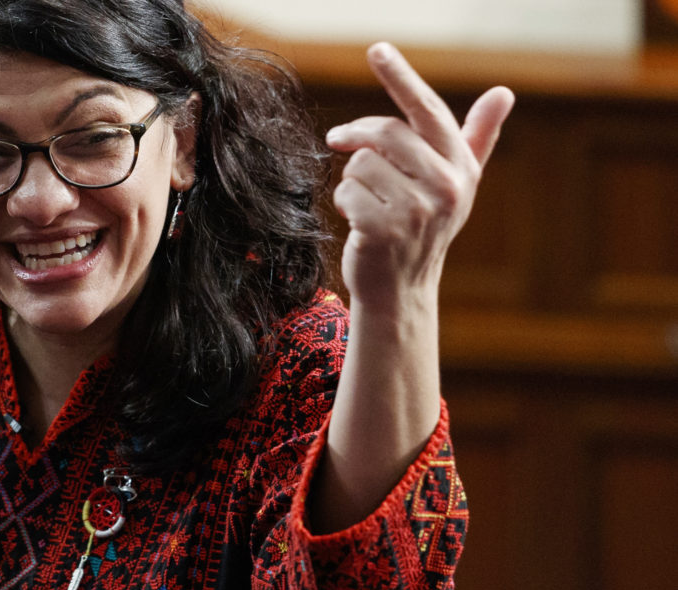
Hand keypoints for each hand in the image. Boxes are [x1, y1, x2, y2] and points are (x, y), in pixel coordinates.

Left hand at [327, 42, 514, 313]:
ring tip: (367, 203)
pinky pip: (346, 191)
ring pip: (360, 164)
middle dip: (355, 135)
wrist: (402, 286)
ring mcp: (416, 211)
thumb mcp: (454, 183)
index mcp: (460, 167)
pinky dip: (344, 203)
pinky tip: (359, 222)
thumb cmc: (423, 228)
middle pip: (385, 133)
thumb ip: (476, 137)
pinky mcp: (385, 230)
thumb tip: (504, 93)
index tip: (378, 49)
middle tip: (338, 139)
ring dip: (352, 180)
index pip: (429, 112)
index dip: (402, 78)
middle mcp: (446, 187)